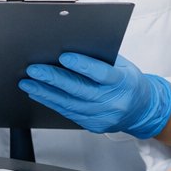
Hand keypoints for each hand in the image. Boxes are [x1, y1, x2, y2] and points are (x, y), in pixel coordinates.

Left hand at [20, 53, 170, 137]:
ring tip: (28, 82)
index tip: (63, 56)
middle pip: (79, 90)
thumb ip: (100, 58)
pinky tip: (39, 93)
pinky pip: (68, 113)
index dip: (82, 65)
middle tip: (34, 70)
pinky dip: (52, 102)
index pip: (101, 74)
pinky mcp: (93, 125)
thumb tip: (70, 45)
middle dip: (53, 79)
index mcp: (124, 83)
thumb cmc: (129, 82)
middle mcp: (113, 102)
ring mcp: (103, 117)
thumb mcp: (122, 65)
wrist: (142, 110)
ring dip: (45, 92)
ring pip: (69, 104)